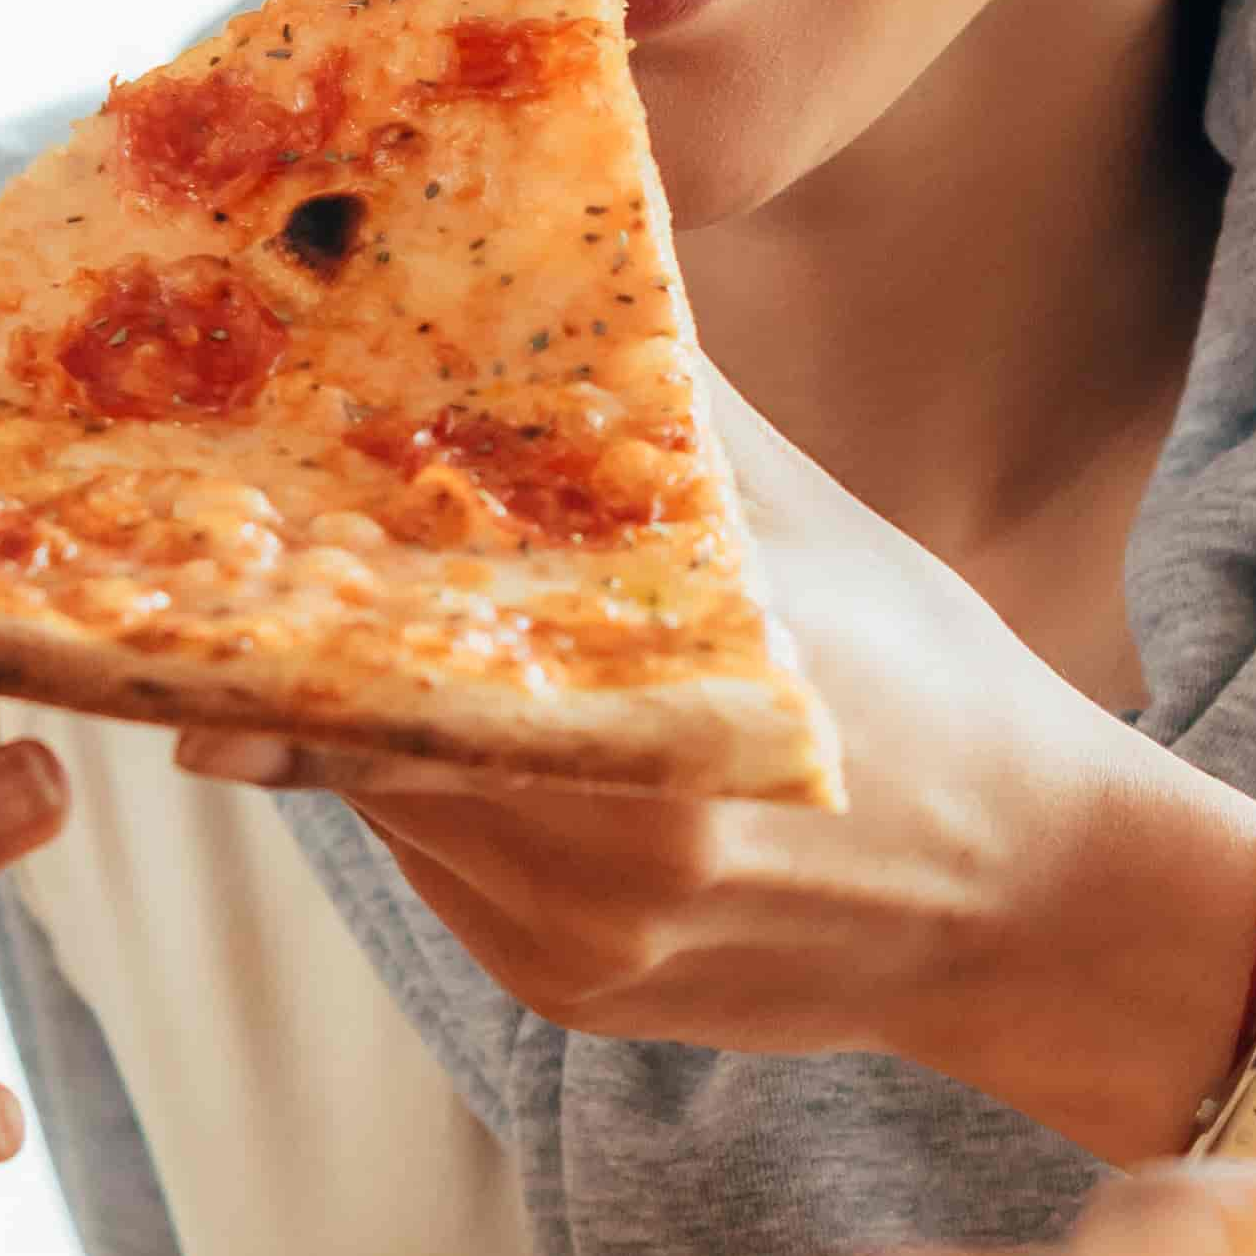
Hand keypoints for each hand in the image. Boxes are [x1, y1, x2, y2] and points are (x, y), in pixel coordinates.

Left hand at [169, 376, 1255, 1155]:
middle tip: (211, 572)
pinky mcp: (574, 999)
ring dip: (353, 723)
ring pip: (397, 816)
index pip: (415, 686)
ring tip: (299, 622)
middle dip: (303, 658)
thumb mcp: (817, 531)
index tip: (226, 544)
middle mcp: (607, 875)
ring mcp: (581, 952)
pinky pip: (447, 880)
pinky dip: (427, 797)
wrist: (1043, 906)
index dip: (302, 618)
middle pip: (376, 751)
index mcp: (665, 752)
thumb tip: (570, 256)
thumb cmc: (941, 689)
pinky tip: (435, 723)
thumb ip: (679, 419)